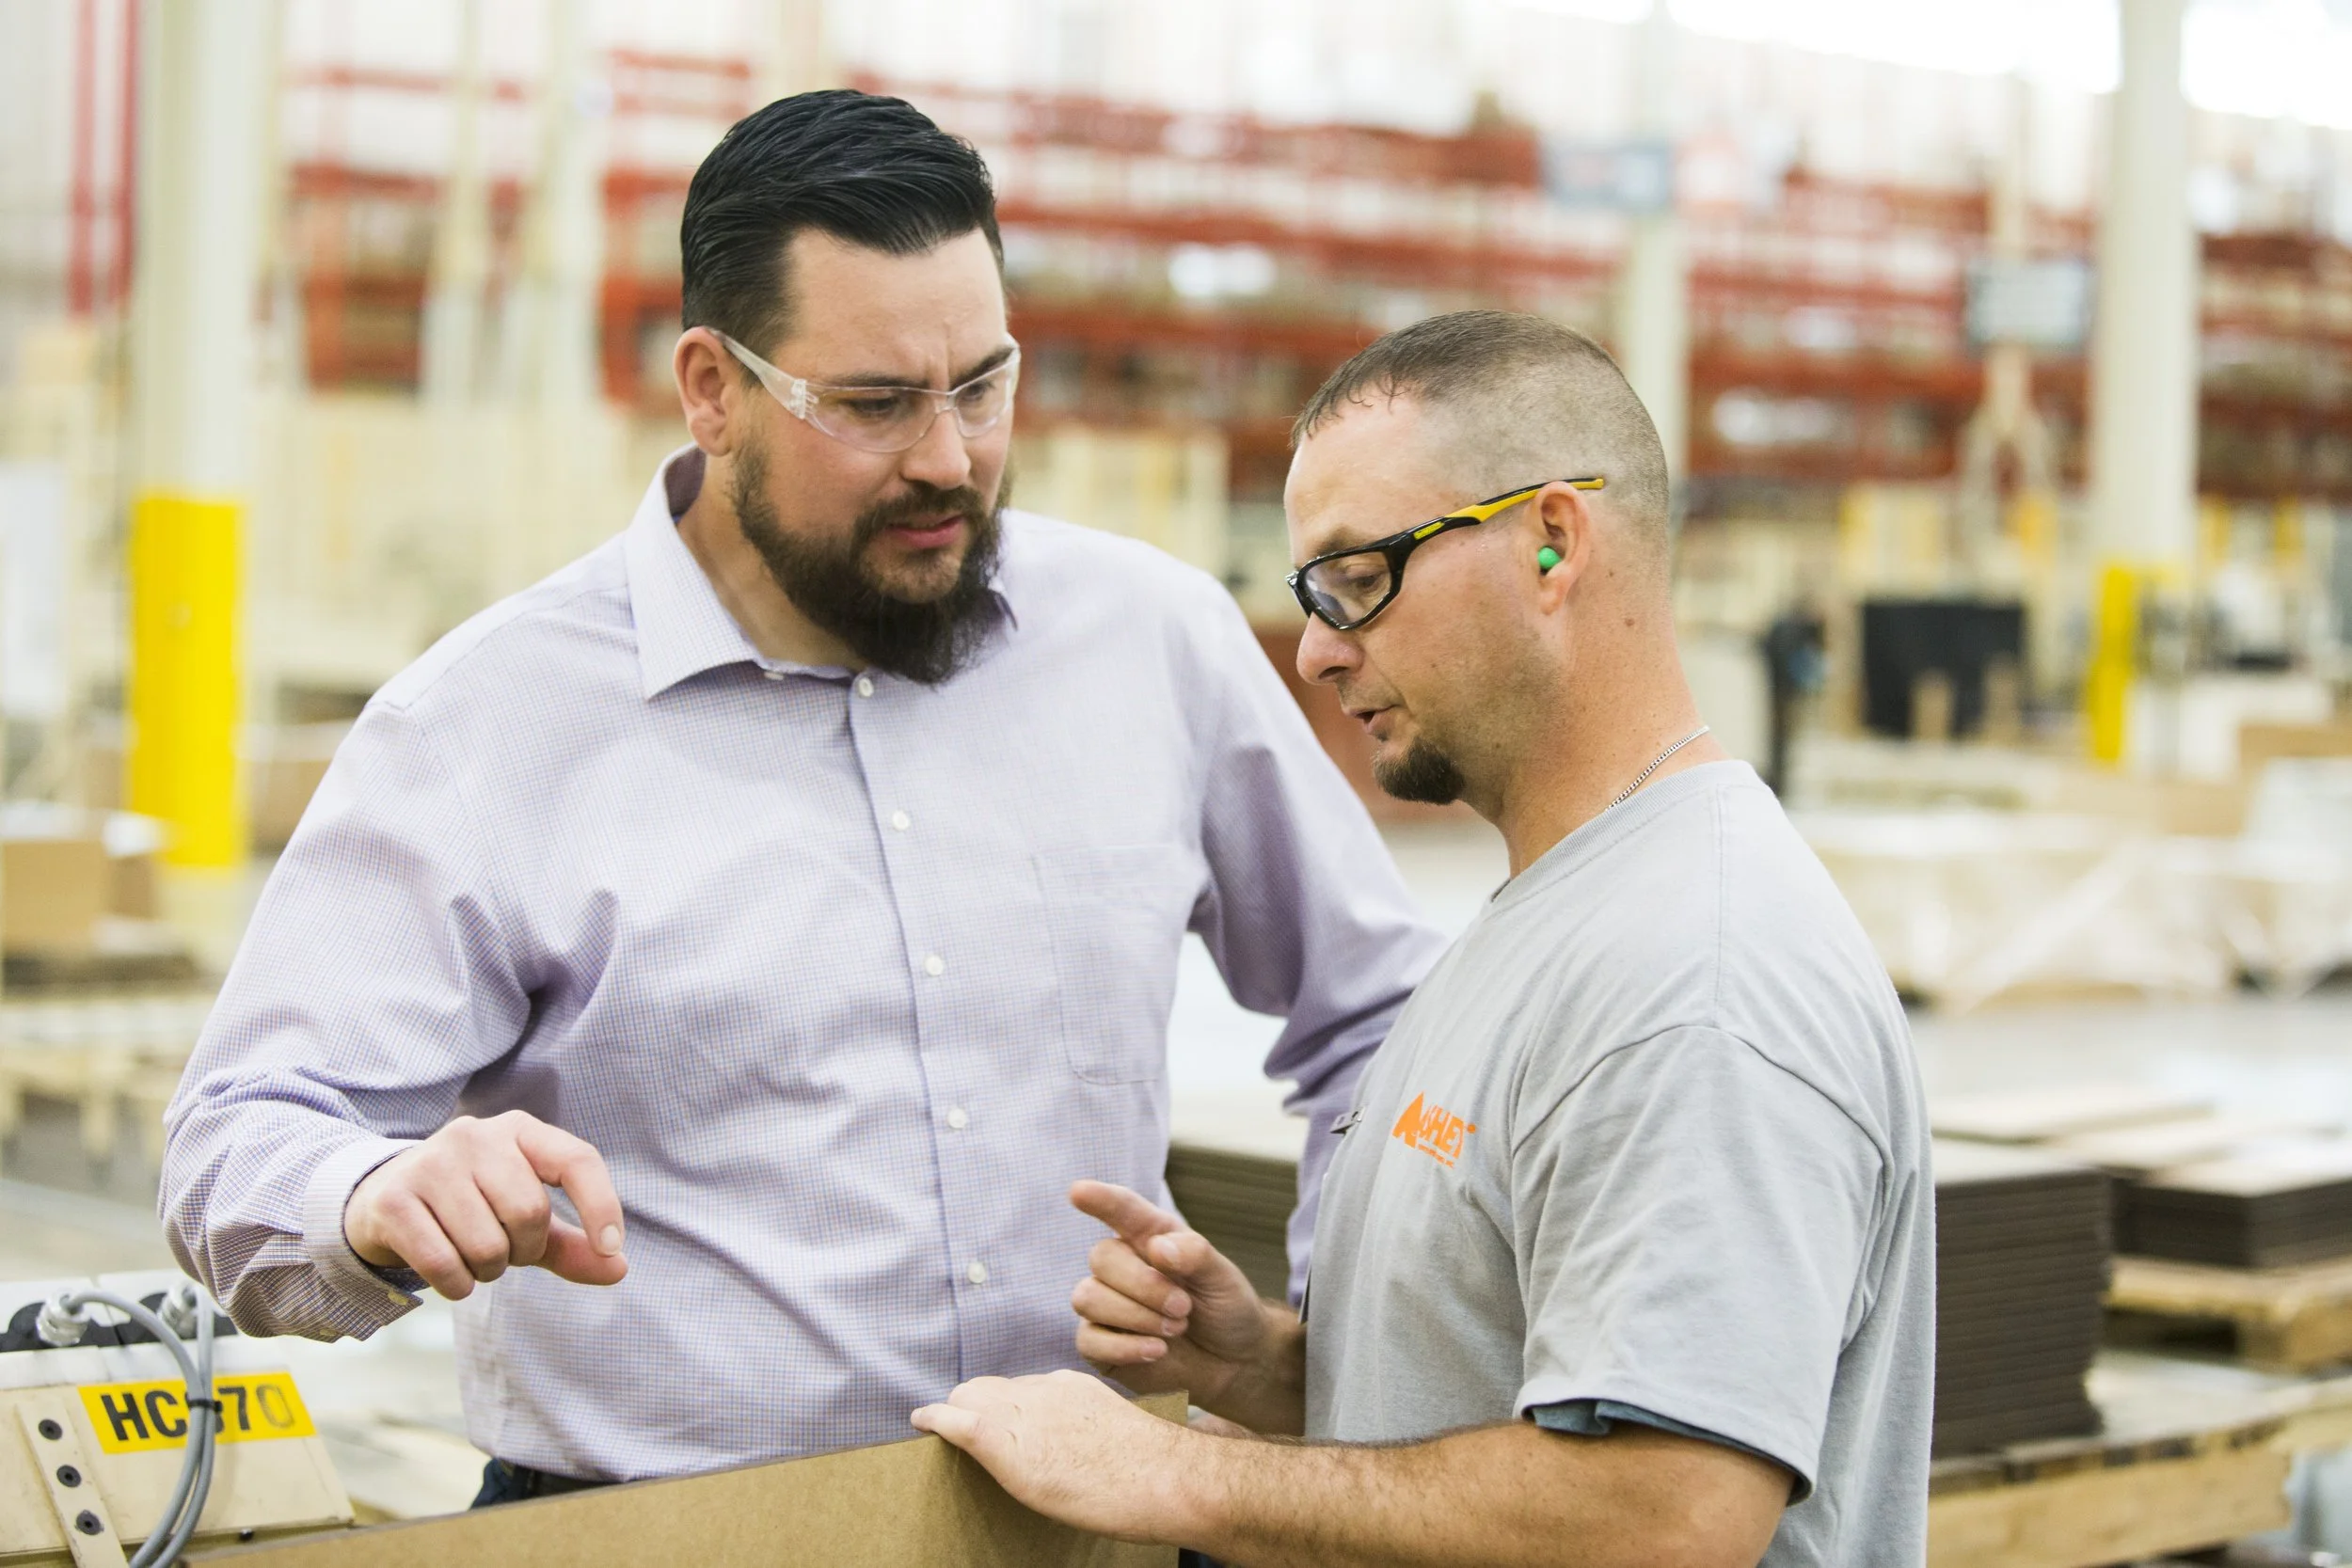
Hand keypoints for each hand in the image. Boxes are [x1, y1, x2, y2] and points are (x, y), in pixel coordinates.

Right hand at [343, 1110, 627, 1298]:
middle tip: (504, 1249)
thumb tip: (619, 1270)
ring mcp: (431, 1163)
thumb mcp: (526, 1220)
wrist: (384, 1199)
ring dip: (488, 1271)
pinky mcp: (393, 1200)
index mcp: (520, 1130)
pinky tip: (450, 1274)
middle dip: (523, 1250)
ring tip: (472, 1256)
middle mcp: (476, 1135)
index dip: (601, 1204)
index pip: (577, 1159)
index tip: (611, 1246)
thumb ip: (573, 1244)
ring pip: (487, 1245)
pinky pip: (443, 1265)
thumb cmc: (473, 1207)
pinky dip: (457, 1285)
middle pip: (529, 1213)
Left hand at [911, 1370, 1189, 1542]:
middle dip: (972, 1407)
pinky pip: (956, 1421)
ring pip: (970, 1399)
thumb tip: (1074, 1453)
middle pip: (988, 1389)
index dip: (1004, 1406)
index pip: (1020, 1388)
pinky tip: (922, 1421)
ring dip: (954, 1415)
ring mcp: (1022, 1413)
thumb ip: (1086, 1430)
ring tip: (940, 1429)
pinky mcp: (1004, 1441)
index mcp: (1070, 1387)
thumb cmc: (1154, 1470)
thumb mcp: (1114, 1433)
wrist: (1162, 1476)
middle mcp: (1042, 1391)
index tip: (1002, 1423)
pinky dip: (935, 1419)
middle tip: (963, 1430)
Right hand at [1067, 1180, 1277, 1415]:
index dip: (1100, 1199)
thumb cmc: (1225, 1309)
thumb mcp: (1223, 1278)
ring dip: (1136, 1316)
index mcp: (1150, 1237)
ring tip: (1174, 1329)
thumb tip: (1156, 1248)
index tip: (1078, 1191)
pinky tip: (1156, 1351)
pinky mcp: (1099, 1344)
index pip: (1121, 1210)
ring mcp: (1106, 1305)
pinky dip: (1125, 1347)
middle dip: (1144, 1285)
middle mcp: (1122, 1266)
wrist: (1233, 1362)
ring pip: (1088, 1298)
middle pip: (1102, 1257)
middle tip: (1184, 1307)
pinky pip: (1088, 1341)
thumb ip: (1195, 1255)